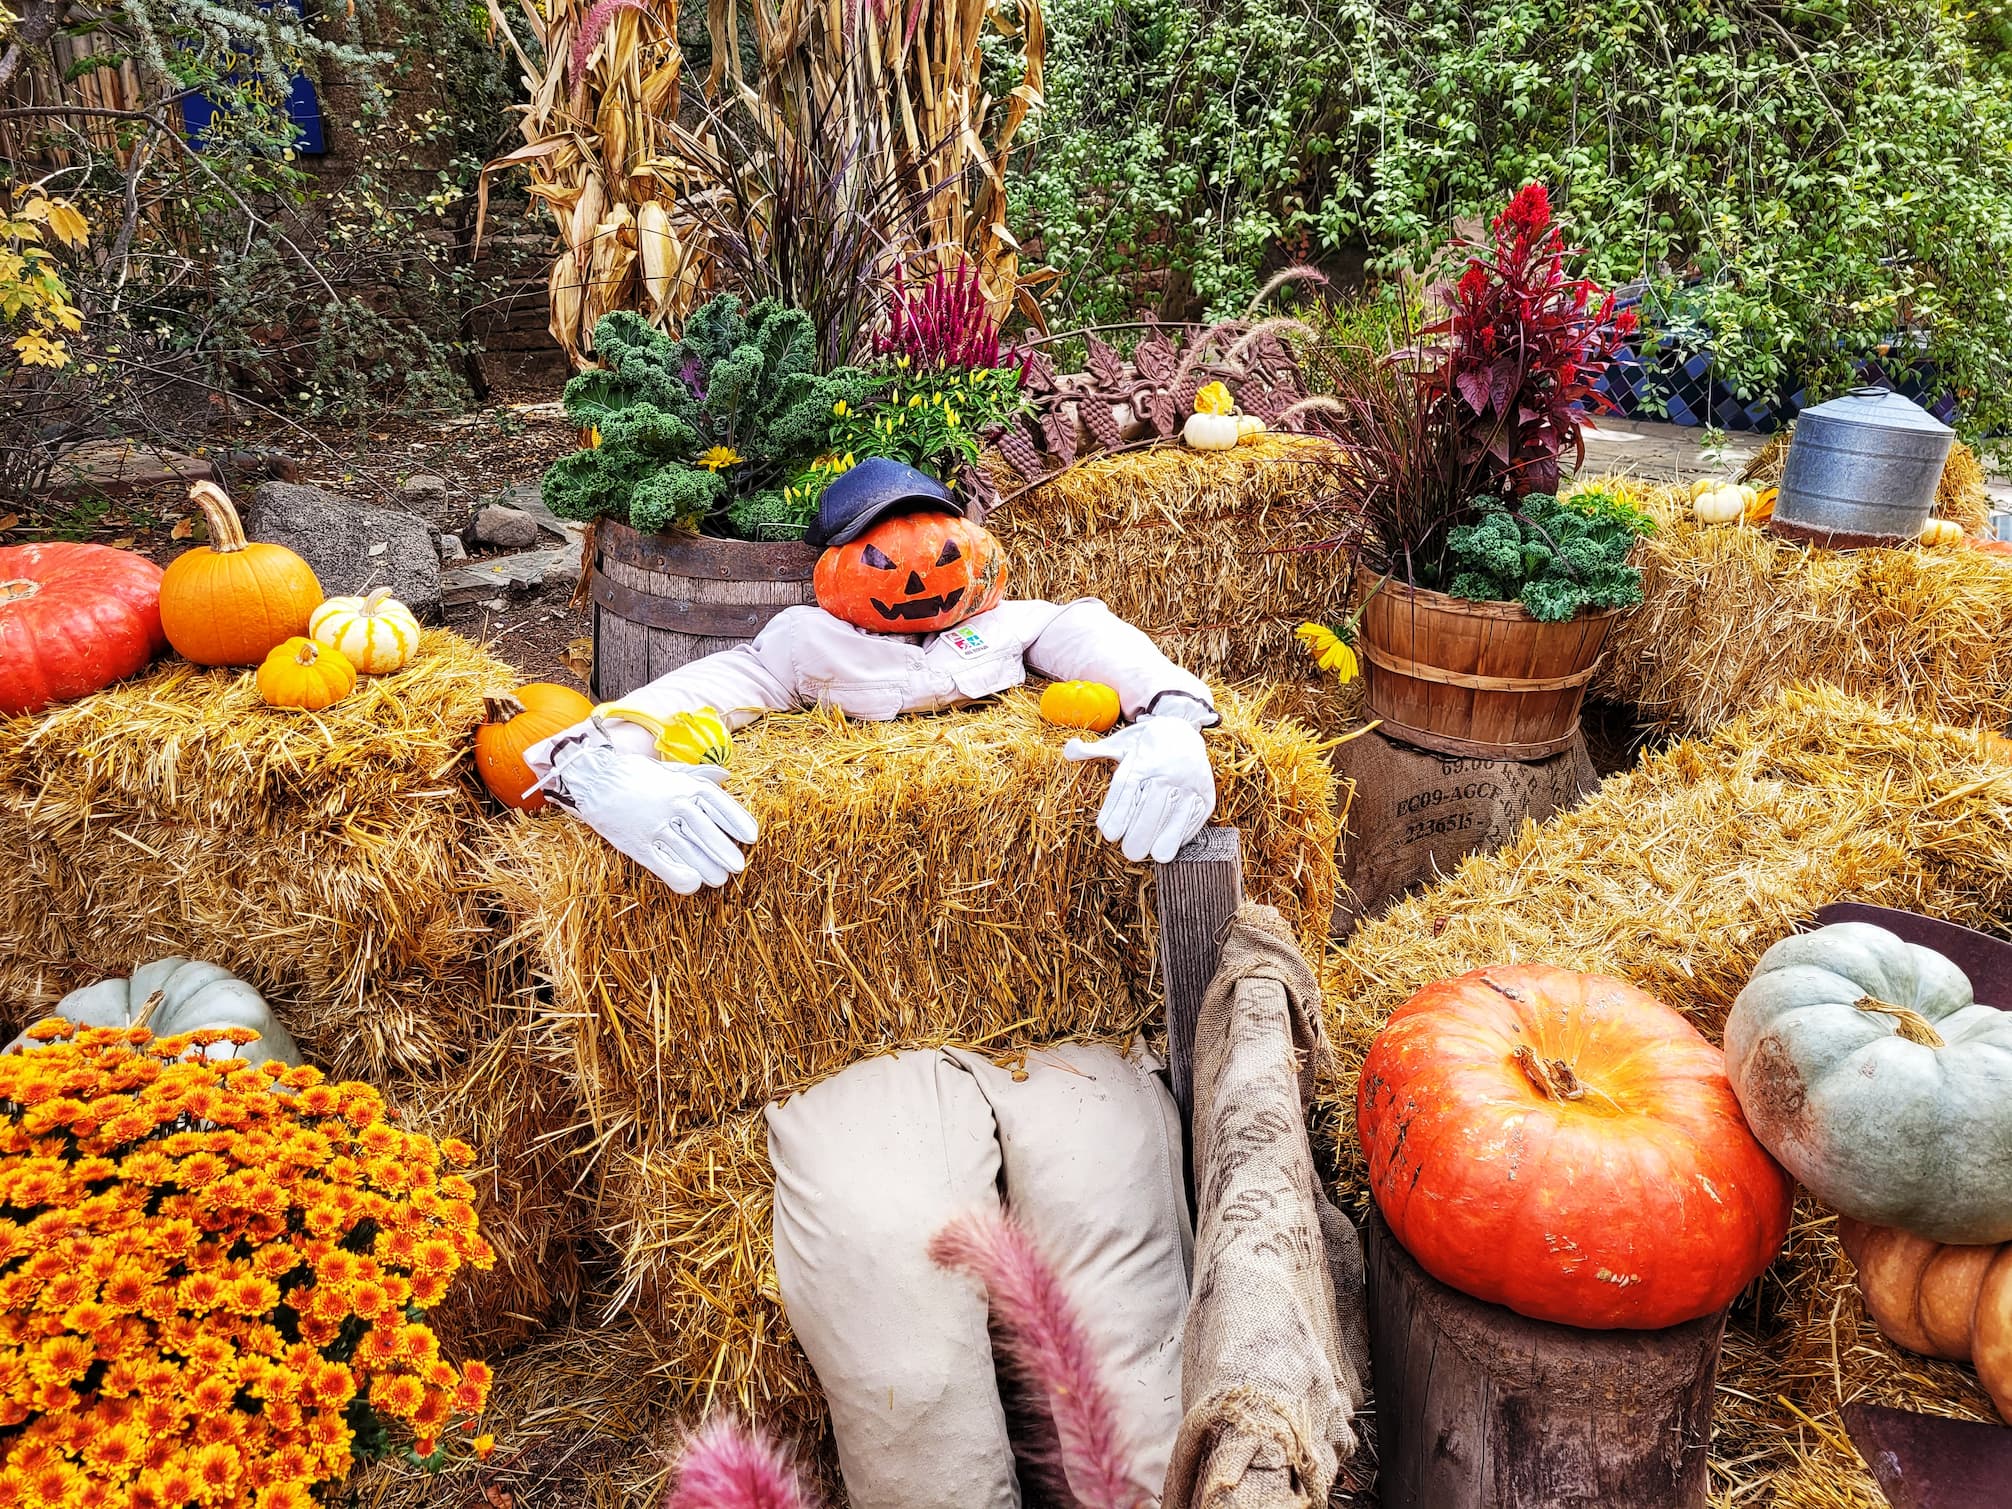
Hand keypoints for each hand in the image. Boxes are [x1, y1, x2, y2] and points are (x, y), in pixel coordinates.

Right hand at [543, 735, 758, 893]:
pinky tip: (692, 883)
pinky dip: (682, 877)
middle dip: (725, 853)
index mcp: (685, 786)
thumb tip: (726, 776)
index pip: (720, 806)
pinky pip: (665, 866)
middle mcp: (675, 804)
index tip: (750, 837)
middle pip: (709, 834)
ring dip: (709, 870)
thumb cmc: (635, 775)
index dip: (738, 823)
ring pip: (691, 854)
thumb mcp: (669, 770)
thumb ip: (698, 775)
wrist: (594, 778)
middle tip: (737, 866)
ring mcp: (656, 825)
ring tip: (718, 879)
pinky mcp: (638, 844)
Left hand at [1062, 714, 1216, 863]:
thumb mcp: (1118, 745)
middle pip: (1152, 805)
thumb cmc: (1143, 747)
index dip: (1118, 813)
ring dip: (1166, 838)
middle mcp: (1167, 769)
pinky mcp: (1205, 792)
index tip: (1109, 834)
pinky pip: (1195, 815)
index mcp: (1143, 759)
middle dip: (1141, 833)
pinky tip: (1172, 843)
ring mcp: (1190, 781)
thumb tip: (1070, 749)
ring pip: (1177, 813)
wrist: (1182, 730)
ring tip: (1155, 855)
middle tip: (1131, 852)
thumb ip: (1094, 752)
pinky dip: (1184, 832)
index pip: (1128, 788)